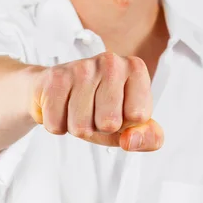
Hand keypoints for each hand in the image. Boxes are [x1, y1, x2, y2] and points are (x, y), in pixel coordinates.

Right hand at [29, 52, 163, 151]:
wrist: (54, 89)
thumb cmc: (99, 107)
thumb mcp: (131, 124)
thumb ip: (148, 137)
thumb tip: (130, 140)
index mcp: (135, 68)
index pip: (138, 116)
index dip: (126, 124)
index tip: (119, 110)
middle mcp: (111, 62)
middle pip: (109, 123)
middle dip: (99, 128)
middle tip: (94, 112)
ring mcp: (81, 67)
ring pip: (81, 127)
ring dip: (78, 128)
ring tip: (77, 110)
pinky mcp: (56, 77)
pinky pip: (57, 125)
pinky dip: (57, 125)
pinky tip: (61, 107)